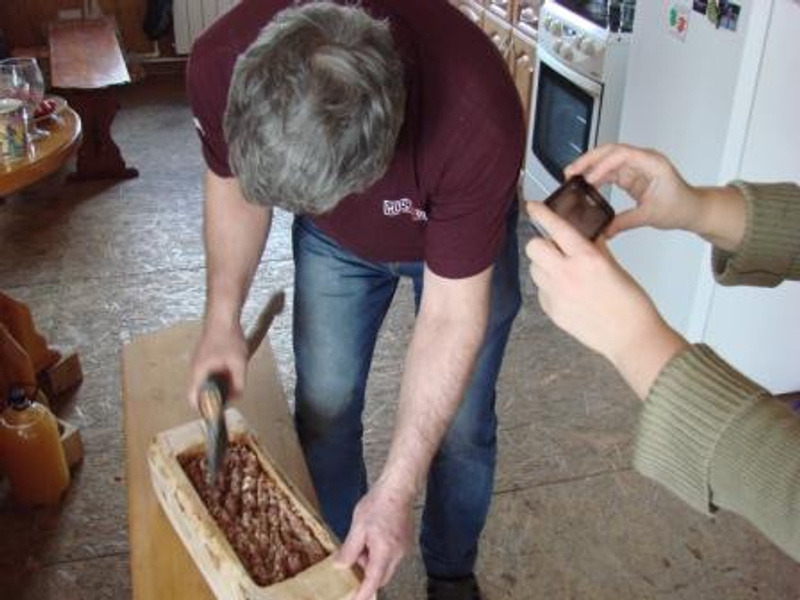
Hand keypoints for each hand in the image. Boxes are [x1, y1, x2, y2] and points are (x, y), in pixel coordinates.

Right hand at [187, 319, 246, 408]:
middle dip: (215, 397)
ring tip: (233, 383)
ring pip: (206, 382)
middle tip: (230, 397)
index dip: (202, 409)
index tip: (216, 413)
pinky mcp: (205, 357)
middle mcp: (195, 369)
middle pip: (200, 391)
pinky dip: (219, 377)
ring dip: (218, 386)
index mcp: (198, 373)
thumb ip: (238, 382)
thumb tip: (237, 397)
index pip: (192, 398)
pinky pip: (210, 373)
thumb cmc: (228, 338)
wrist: (222, 316)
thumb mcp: (238, 363)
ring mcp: (198, 362)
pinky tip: (232, 371)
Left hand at [335, 480, 413, 599]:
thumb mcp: (358, 527)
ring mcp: (404, 548)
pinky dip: (379, 555)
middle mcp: (398, 554)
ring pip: (386, 566)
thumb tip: (341, 566)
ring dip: (372, 564)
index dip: (363, 594)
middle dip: (366, 577)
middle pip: (381, 577)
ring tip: (360, 547)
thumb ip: (349, 549)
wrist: (398, 488)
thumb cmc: (379, 503)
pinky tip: (370, 541)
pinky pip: (391, 557)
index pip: (373, 581)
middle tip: (351, 570)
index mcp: (385, 552)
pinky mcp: (405, 542)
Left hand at [526, 201, 687, 397]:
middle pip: (534, 247)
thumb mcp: (614, 266)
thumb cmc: (630, 305)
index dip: (542, 214)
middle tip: (553, 247)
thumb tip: (586, 235)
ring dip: (544, 265)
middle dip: (541, 244)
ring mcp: (556, 294)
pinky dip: (548, 287)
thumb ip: (595, 248)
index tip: (534, 206)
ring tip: (563, 272)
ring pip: (534, 269)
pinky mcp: (552, 311)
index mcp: (586, 258)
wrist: (630, 337)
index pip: (556, 228)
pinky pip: (540, 291)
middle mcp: (567, 274)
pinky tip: (566, 292)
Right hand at [565, 143, 701, 237]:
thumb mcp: (651, 216)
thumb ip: (625, 222)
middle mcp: (643, 161)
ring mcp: (636, 167)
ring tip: (572, 176)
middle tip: (572, 171)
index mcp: (652, 163)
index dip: (603, 165)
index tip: (590, 178)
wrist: (691, 209)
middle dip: (588, 160)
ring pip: (607, 160)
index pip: (622, 155)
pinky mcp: (630, 176)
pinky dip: (595, 176)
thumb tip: (605, 228)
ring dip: (589, 166)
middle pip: (610, 152)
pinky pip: (609, 172)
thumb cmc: (681, 206)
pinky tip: (585, 183)